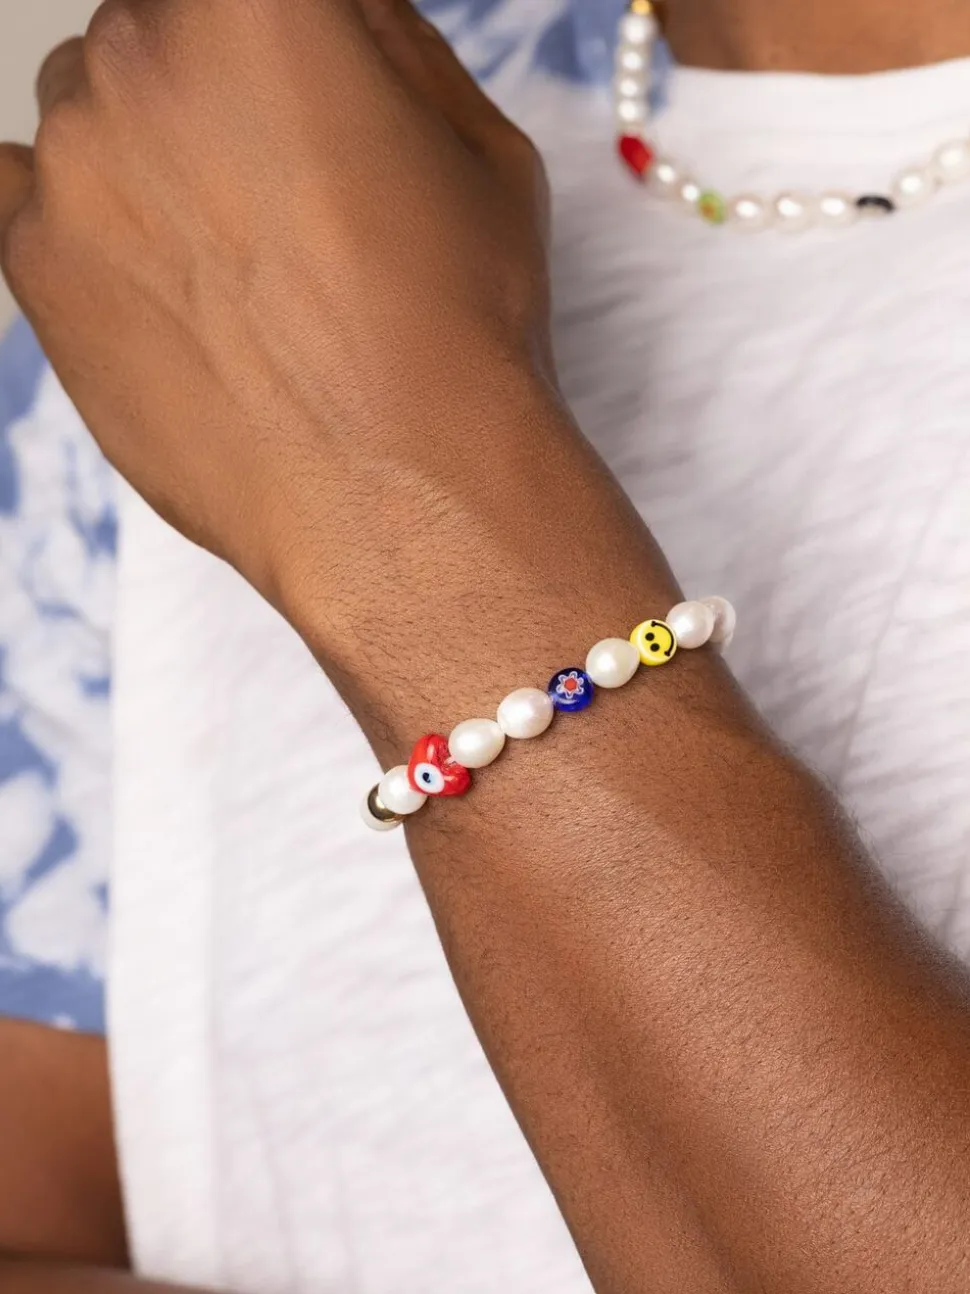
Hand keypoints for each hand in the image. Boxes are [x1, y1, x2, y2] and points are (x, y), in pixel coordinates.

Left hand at [0, 0, 550, 604]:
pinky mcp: (30, 267)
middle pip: (154, 31)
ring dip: (147, 157)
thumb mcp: (475, 146)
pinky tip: (157, 277)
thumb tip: (336, 17)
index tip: (298, 99)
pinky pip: (25, 199)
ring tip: (233, 261)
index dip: (284, 46)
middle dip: (211, 89)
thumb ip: (383, 41)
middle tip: (283, 185)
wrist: (402, 496)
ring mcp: (71, 164)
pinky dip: (81, 222)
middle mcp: (140, 55)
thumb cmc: (453, 336)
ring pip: (90, 113)